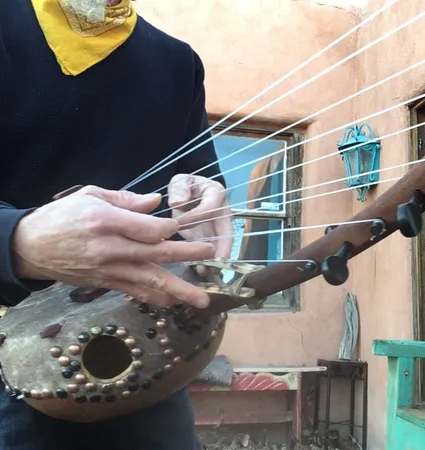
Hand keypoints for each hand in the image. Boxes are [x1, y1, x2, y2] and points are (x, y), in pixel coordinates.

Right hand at [12, 185, 215, 307]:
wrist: (29, 247)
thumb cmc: (61, 216)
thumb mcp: (89, 195)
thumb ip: (126, 199)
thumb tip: (157, 202)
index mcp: (107, 221)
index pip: (149, 228)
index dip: (170, 228)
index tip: (183, 225)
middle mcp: (111, 248)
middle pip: (156, 253)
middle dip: (187, 254)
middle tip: (211, 254)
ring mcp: (109, 269)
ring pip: (150, 279)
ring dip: (178, 289)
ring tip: (201, 299)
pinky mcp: (106, 283)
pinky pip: (136, 292)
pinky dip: (156, 298)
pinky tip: (175, 302)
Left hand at [168, 174, 233, 273]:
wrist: (189, 194)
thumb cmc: (186, 186)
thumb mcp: (181, 181)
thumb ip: (180, 189)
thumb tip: (177, 202)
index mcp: (216, 193)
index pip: (209, 207)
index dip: (196, 217)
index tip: (178, 226)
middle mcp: (222, 212)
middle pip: (226, 231)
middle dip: (222, 248)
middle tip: (214, 262)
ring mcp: (218, 227)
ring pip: (221, 245)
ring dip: (215, 260)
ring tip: (205, 271)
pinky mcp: (210, 239)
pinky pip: (211, 251)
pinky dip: (207, 261)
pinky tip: (199, 271)